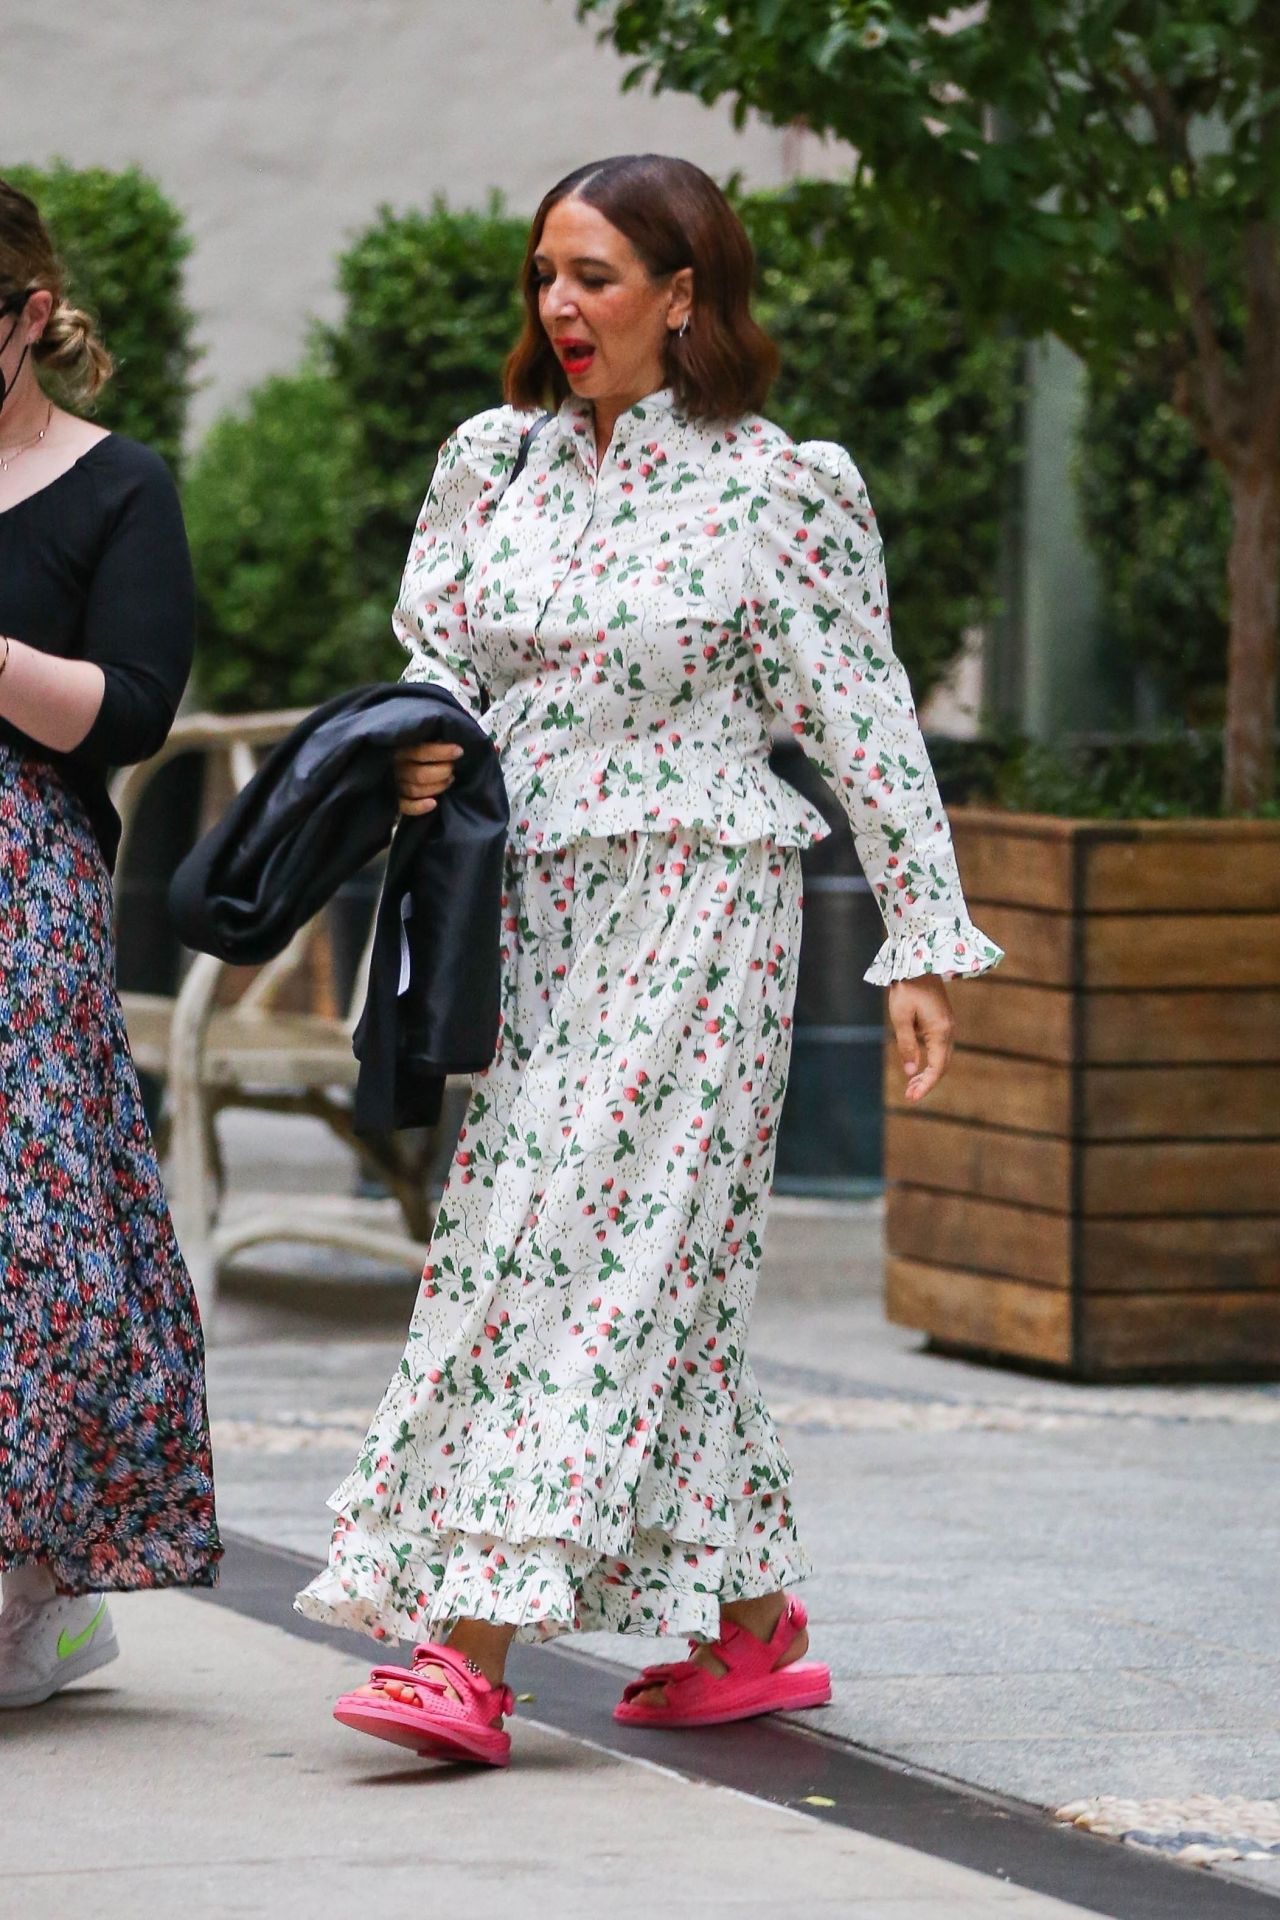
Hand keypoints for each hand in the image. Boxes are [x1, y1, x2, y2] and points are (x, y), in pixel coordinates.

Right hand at [394, 741, 462, 816]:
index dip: (442, 752)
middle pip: (420, 775)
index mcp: (399, 750)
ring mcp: (393, 785)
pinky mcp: (394, 802)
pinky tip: (434, 803)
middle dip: (442, 772)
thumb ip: (430, 743)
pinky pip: (406, 807)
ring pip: (416, 790)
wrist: (390, 769)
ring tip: (449, 780)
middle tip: (452, 769)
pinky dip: (420, 807)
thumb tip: (449, 745)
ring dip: (437, 787)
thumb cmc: (413, 753)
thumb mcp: (417, 742)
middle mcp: (395, 768)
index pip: (421, 751)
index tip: (459, 751)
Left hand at [888, 976, 954, 1103]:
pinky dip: (930, 1060)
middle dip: (927, 1082)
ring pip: (942, 1057)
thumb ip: (907, 1045)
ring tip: (912, 1085)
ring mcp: (948, 1026)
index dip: (926, 1085)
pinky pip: (939, 1047)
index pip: (936, 1067)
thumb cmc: (907, 988)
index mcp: (940, 1031)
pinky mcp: (943, 1021)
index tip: (912, 1097)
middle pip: (942, 1065)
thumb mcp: (901, 1018)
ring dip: (928, 1073)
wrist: (918, 962)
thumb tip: (911, 1071)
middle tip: (910, 1096)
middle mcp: (949, 1031)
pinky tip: (917, 1066)